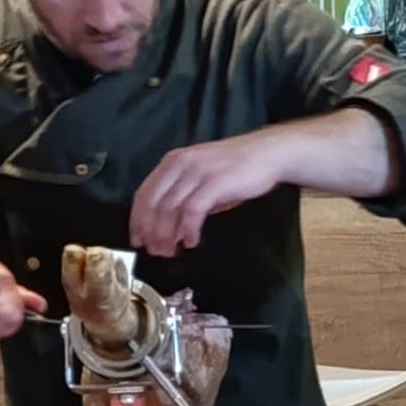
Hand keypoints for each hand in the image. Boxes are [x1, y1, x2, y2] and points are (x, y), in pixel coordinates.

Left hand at [130, 131, 291, 256]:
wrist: (267, 154)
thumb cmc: (236, 169)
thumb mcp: (202, 178)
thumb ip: (184, 198)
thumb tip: (171, 229)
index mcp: (172, 162)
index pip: (144, 194)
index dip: (137, 220)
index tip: (138, 240)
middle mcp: (180, 165)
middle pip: (153, 204)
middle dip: (151, 232)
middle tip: (156, 251)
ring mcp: (197, 173)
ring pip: (170, 209)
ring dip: (168, 235)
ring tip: (172, 251)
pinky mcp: (214, 183)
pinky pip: (192, 212)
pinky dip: (189, 230)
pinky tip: (192, 242)